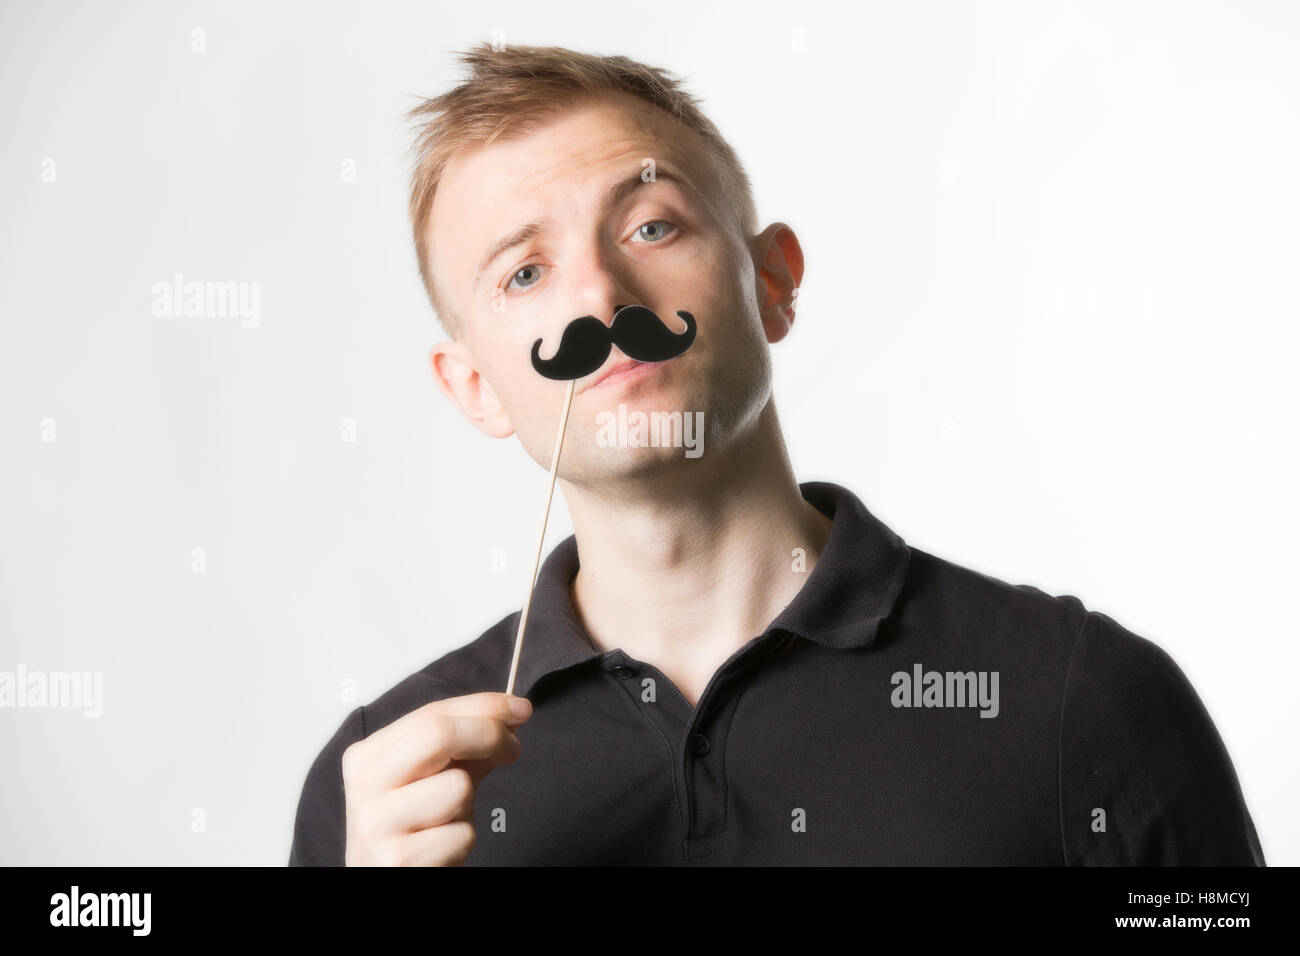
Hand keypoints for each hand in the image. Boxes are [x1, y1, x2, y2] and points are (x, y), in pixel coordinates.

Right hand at [341, 691, 531, 865]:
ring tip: (448, 820)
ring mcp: (376, 824)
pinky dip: (463, 841)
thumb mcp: (432, 780)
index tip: (520, 708)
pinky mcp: (398, 861)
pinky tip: (440, 850)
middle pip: (438, 734)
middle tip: (514, 749)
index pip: (431, 714)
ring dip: (469, 804)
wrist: (385, 882)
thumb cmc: (412, 829)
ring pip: (457, 786)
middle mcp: (364, 786)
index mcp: (367, 757)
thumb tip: (511, 716)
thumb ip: (465, 747)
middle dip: (488, 735)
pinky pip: (461, 834)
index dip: (483, 706)